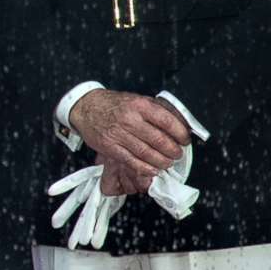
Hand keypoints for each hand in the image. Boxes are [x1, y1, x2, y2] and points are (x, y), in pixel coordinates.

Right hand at [68, 87, 190, 176]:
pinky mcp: (110, 147)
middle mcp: (129, 119)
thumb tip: (179, 124)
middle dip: (173, 151)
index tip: (185, 140)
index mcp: (140, 105)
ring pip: (147, 153)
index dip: (181, 134)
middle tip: (177, 154)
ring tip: (167, 163)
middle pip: (159, 140)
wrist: (85, 107)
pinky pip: (131, 161)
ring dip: (162, 162)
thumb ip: (156, 110)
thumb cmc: (113, 104)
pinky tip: (153, 170)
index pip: (168, 122)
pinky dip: (145, 168)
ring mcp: (118, 134)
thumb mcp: (136, 99)